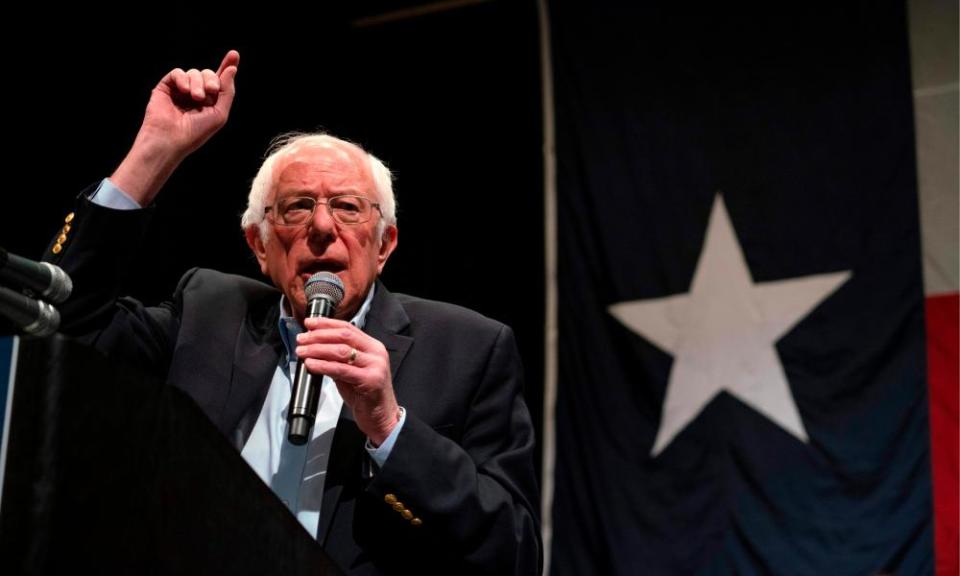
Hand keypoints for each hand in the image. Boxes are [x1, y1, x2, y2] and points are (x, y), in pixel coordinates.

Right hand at [111, 50, 239, 205]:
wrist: (171, 139)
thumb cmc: (196, 132)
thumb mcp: (220, 113)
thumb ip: (227, 91)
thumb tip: (232, 68)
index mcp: (210, 101)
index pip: (220, 80)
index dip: (227, 67)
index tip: (234, 54)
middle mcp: (196, 94)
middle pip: (208, 74)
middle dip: (212, 79)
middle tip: (211, 91)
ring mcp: (181, 90)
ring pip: (194, 72)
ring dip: (198, 83)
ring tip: (196, 98)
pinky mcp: (166, 87)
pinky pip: (177, 73)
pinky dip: (183, 79)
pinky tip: (184, 91)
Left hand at [295, 317, 401, 445]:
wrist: (382, 417)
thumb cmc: (366, 396)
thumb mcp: (351, 372)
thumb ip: (338, 359)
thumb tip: (315, 348)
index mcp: (373, 347)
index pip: (348, 328)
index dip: (326, 324)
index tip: (309, 324)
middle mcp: (376, 353)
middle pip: (343, 336)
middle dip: (318, 335)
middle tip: (302, 339)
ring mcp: (375, 366)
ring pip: (341, 351)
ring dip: (317, 349)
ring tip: (302, 351)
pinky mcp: (370, 380)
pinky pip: (341, 369)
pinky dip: (323, 365)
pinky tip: (311, 364)